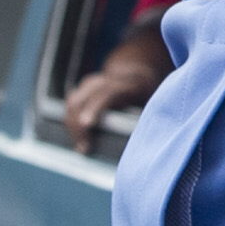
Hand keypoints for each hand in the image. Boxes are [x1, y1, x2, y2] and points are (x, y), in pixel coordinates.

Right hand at [63, 31, 173, 153]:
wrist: (137, 77)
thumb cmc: (146, 97)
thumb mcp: (154, 104)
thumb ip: (146, 117)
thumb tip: (143, 141)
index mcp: (127, 85)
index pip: (107, 94)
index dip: (95, 108)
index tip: (86, 123)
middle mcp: (106, 81)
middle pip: (83, 100)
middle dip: (79, 125)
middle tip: (84, 149)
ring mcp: (92, 82)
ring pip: (73, 102)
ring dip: (72, 126)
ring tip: (82, 148)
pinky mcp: (82, 88)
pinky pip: (71, 105)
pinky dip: (71, 122)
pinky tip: (79, 138)